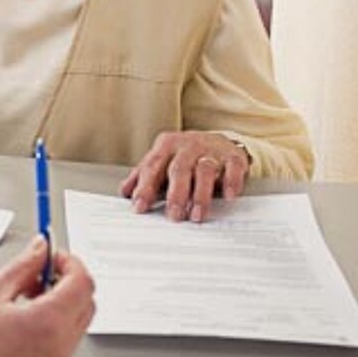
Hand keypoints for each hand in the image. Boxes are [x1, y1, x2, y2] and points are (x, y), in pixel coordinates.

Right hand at [0, 238, 94, 356]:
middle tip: (37, 281)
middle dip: (67, 287)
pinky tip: (19, 340)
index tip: (54, 259)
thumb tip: (41, 249)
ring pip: (74, 330)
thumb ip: (22, 267)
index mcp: (47, 323)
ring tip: (20, 313)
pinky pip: (62, 355)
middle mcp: (60, 351)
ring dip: (58, 314)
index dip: (70, 264)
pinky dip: (49, 340)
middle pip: (85, 306)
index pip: (81, 282)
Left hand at [119, 131, 249, 222]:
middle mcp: (187, 146)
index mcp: (166, 146)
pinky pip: (232, 168)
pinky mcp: (233, 156)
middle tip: (173, 216)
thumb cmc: (185, 156)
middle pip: (178, 169)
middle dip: (175, 194)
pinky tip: (229, 196)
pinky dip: (231, 182)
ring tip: (196, 215)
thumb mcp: (163, 161)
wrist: (219, 140)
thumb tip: (124, 192)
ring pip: (204, 170)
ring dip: (200, 195)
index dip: (145, 188)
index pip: (152, 167)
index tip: (140, 208)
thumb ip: (143, 176)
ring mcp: (211, 150)